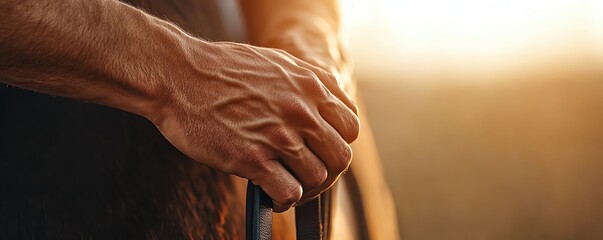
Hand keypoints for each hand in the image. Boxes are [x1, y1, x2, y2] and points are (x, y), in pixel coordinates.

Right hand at [149, 41, 358, 211]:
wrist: (179, 75)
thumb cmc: (221, 69)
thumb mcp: (276, 63)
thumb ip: (307, 83)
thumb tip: (325, 104)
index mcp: (310, 87)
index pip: (350, 127)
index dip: (339, 143)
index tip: (323, 150)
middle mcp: (301, 111)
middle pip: (340, 157)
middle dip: (327, 171)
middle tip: (308, 174)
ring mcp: (278, 136)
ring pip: (317, 178)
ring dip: (305, 187)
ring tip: (288, 185)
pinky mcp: (253, 158)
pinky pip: (289, 192)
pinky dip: (284, 200)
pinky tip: (271, 194)